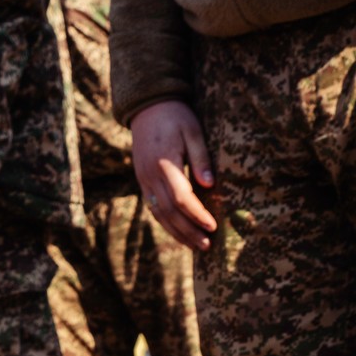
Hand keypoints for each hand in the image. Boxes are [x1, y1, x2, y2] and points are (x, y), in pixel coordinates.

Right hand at [129, 99, 215, 250]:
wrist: (148, 109)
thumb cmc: (176, 117)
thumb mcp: (193, 131)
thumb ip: (201, 157)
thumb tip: (210, 184)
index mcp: (164, 163)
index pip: (181, 197)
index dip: (197, 214)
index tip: (212, 225)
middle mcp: (150, 176)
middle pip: (169, 212)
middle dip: (189, 231)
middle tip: (207, 245)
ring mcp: (143, 181)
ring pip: (160, 214)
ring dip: (178, 232)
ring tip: (196, 245)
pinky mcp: (143, 182)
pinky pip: (154, 208)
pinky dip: (167, 223)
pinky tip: (180, 232)